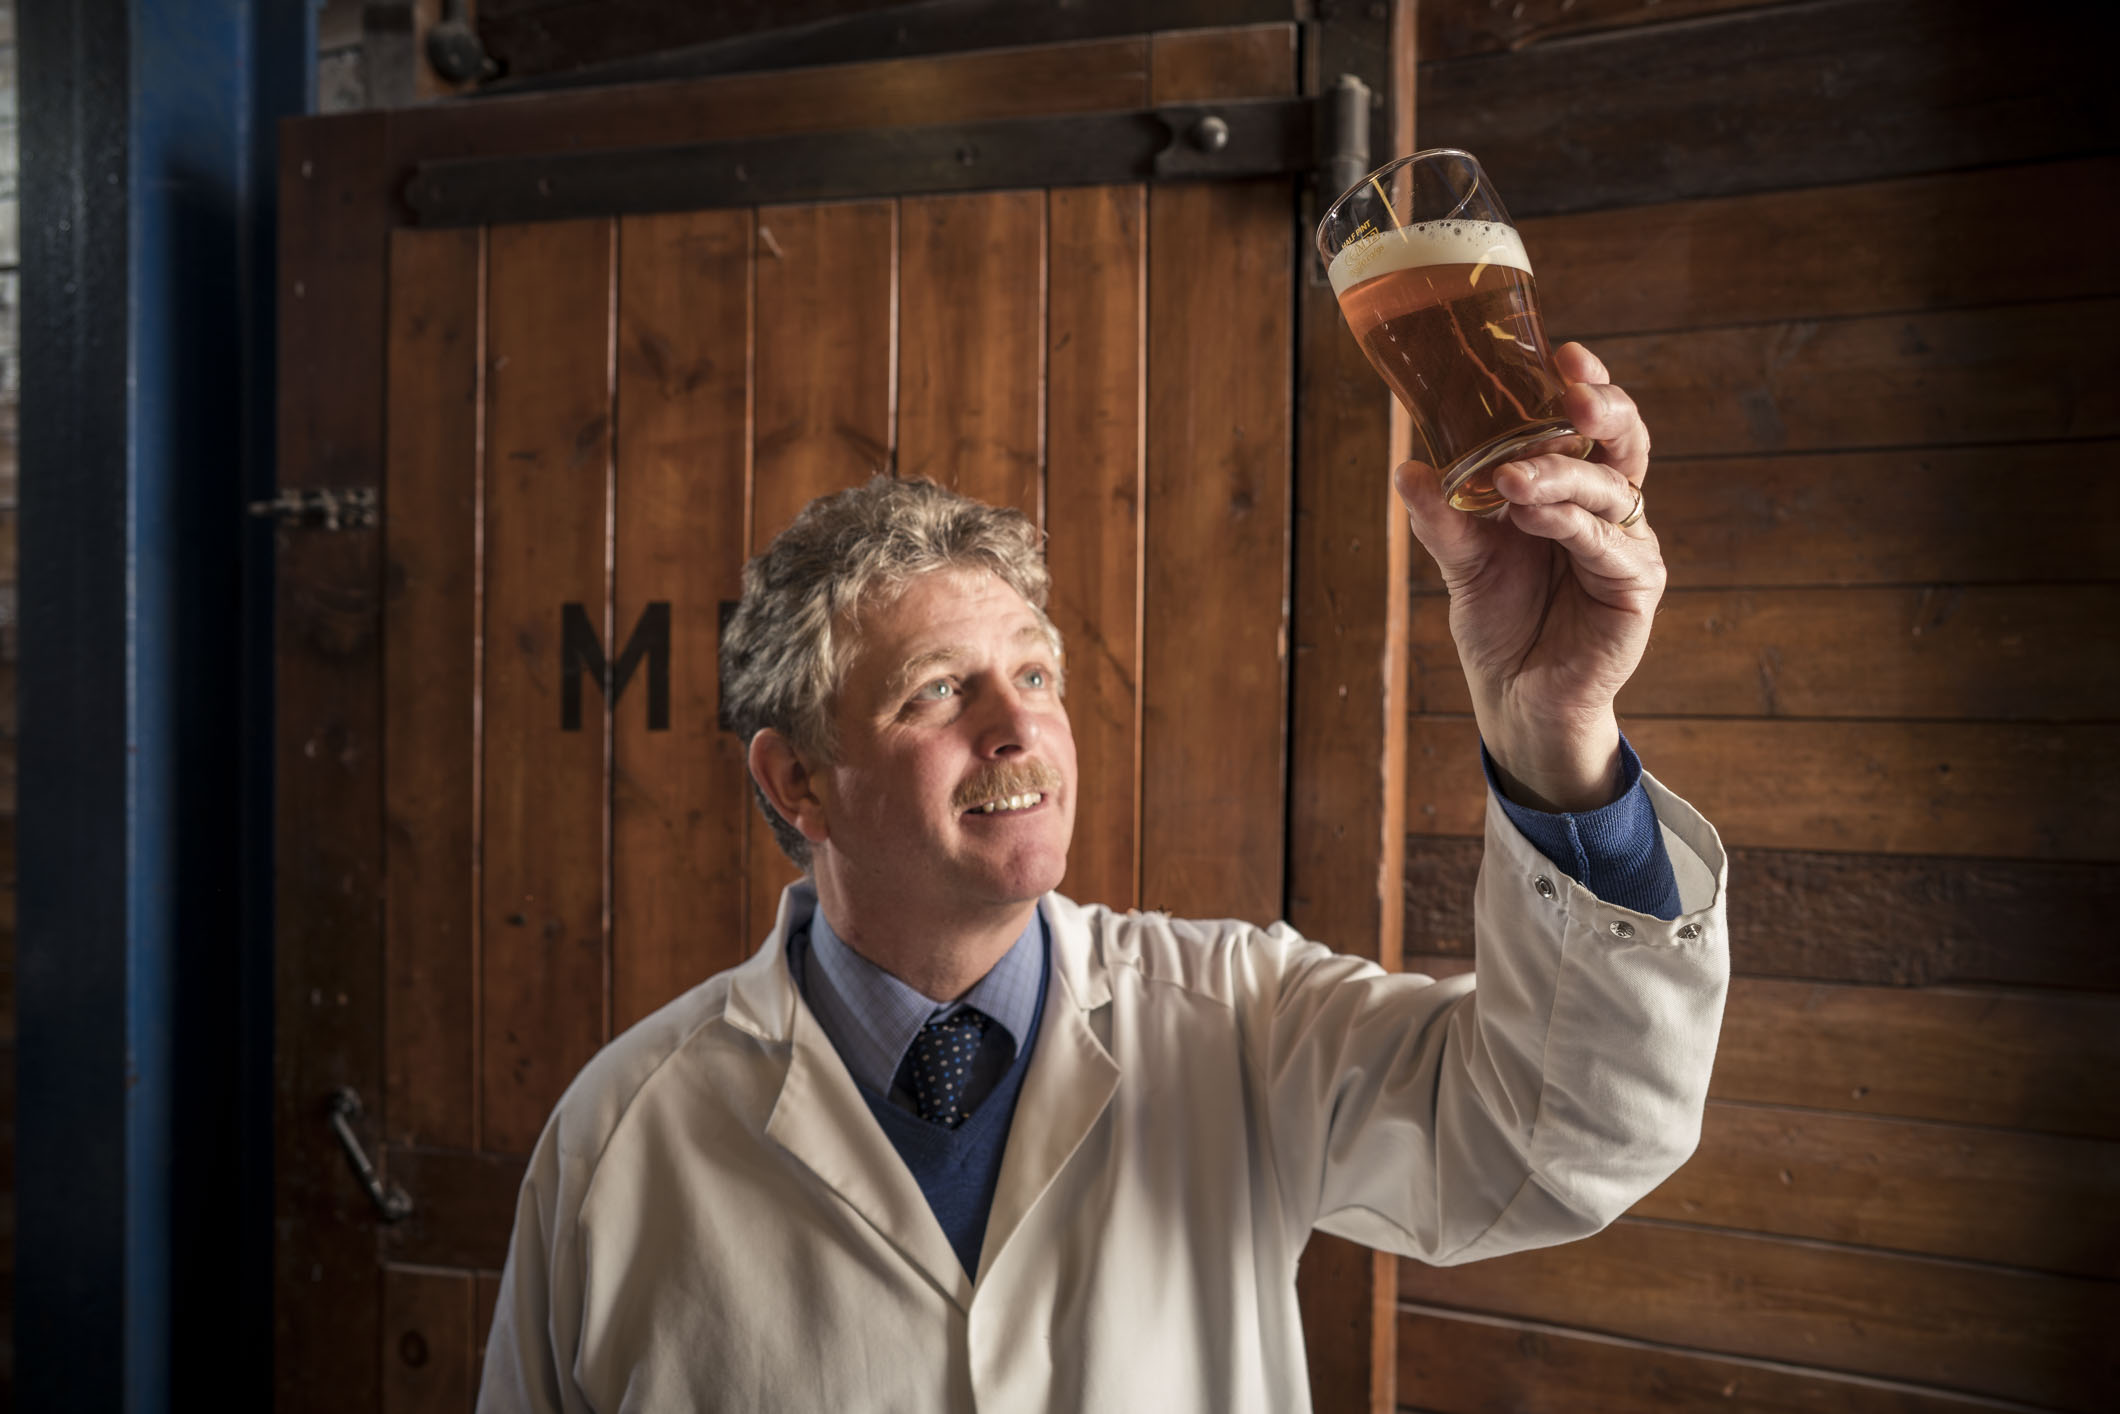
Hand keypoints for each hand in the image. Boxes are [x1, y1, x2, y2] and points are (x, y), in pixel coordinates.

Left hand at [1394, 342, 1663, 811]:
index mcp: (1578, 490)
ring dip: (1559, 478)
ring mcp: (1629, 549)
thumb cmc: (1502, 622)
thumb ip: (1444, 517)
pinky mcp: (1636, 590)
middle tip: (1569, 396)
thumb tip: (1407, 467)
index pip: (1595, 426)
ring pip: (1609, 492)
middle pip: (1626, 443)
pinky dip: (1570, 526)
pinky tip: (1534, 518)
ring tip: (1511, 479)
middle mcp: (1614, 511)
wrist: (1517, 700)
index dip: (1589, 385)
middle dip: (1603, 411)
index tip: (1564, 352)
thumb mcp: (1463, 562)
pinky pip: (1609, 547)